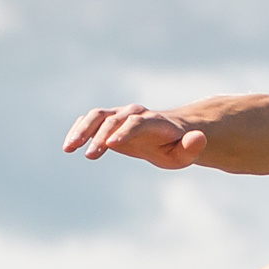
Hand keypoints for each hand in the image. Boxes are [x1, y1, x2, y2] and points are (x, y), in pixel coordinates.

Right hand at [62, 104, 208, 168]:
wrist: (168, 135)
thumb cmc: (177, 146)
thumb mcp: (187, 152)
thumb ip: (192, 146)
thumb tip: (199, 139)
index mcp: (152, 121)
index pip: (136, 123)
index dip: (124, 132)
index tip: (110, 145)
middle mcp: (133, 113)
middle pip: (113, 118)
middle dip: (100, 134)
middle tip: (90, 154)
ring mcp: (118, 115)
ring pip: (97, 116)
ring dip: (82, 130)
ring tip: (70, 148)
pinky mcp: (107, 121)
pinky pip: (89, 121)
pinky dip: (78, 130)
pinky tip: (69, 145)